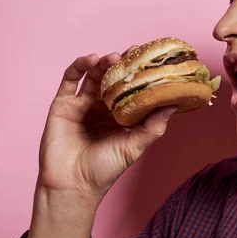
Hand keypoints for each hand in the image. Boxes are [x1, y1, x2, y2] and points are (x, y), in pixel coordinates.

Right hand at [37, 47, 176, 200]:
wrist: (72, 185)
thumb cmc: (104, 170)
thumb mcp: (134, 147)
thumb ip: (153, 127)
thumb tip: (174, 105)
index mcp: (120, 117)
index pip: (131, 90)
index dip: (139, 75)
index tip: (151, 60)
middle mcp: (101, 108)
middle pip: (113, 79)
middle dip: (122, 65)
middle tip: (134, 52)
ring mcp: (81, 104)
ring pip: (93, 76)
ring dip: (103, 63)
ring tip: (112, 57)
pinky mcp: (62, 104)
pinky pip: (70, 80)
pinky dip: (79, 66)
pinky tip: (91, 59)